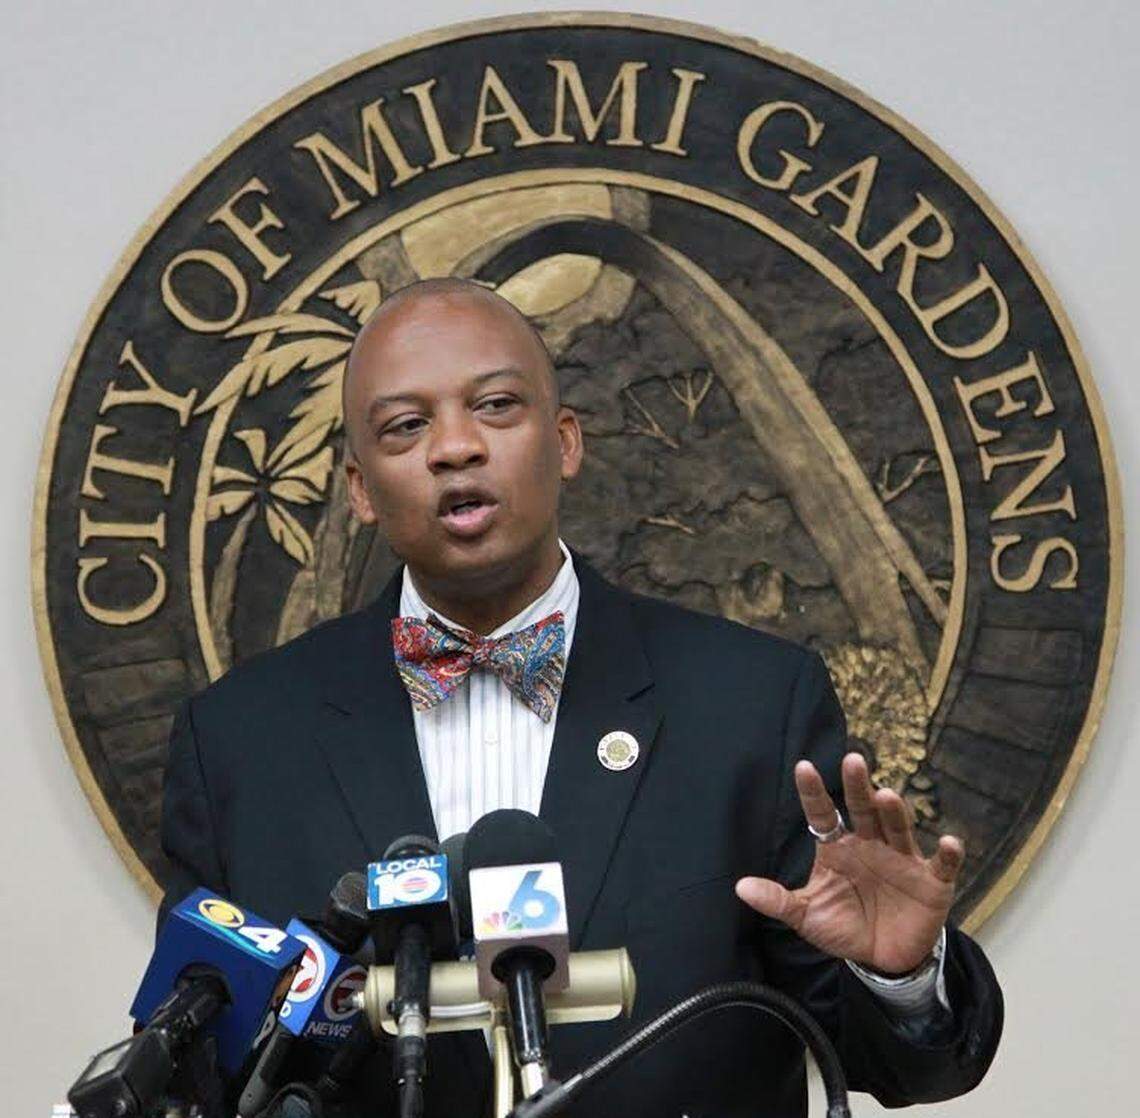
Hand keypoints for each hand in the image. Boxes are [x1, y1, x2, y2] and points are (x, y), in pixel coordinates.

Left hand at [735, 752, 963, 973]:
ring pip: (898, 828)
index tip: (803, 767)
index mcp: (838, 847)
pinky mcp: (932, 883)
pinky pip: (942, 866)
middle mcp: (870, 844)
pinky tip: (950, 842)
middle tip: (852, 760)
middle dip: (858, 786)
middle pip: (863, 809)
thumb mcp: (808, 915)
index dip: (814, 792)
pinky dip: (948, 855)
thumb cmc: (844, 926)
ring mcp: (902, 860)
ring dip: (894, 812)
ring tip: (885, 796)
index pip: (823, 814)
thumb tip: (741, 887)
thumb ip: (779, 901)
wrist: (883, 958)